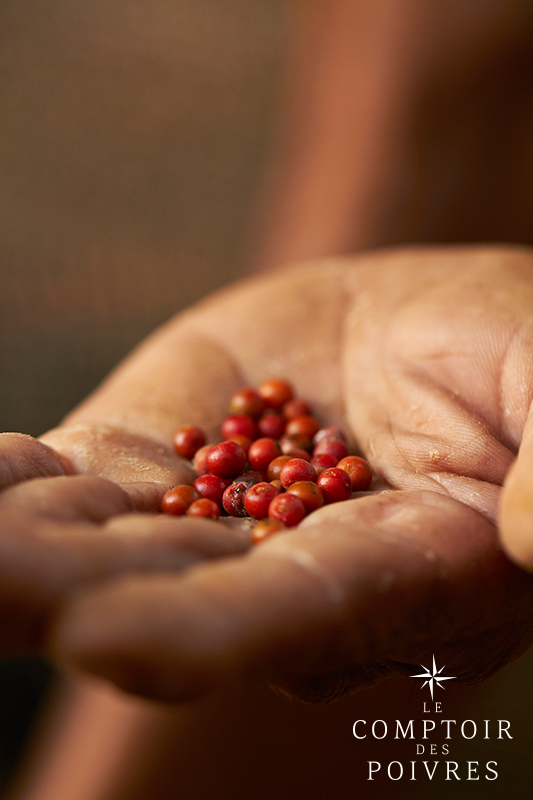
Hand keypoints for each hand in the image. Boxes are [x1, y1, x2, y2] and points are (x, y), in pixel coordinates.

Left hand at [46, 246, 532, 701]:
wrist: (426, 329)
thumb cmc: (510, 355)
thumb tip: (527, 535)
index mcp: (400, 573)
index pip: (300, 617)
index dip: (213, 632)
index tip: (111, 640)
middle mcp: (288, 574)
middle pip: (173, 600)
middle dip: (72, 603)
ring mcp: (209, 522)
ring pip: (102, 549)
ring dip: (20, 554)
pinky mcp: (154, 466)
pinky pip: (71, 488)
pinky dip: (12, 491)